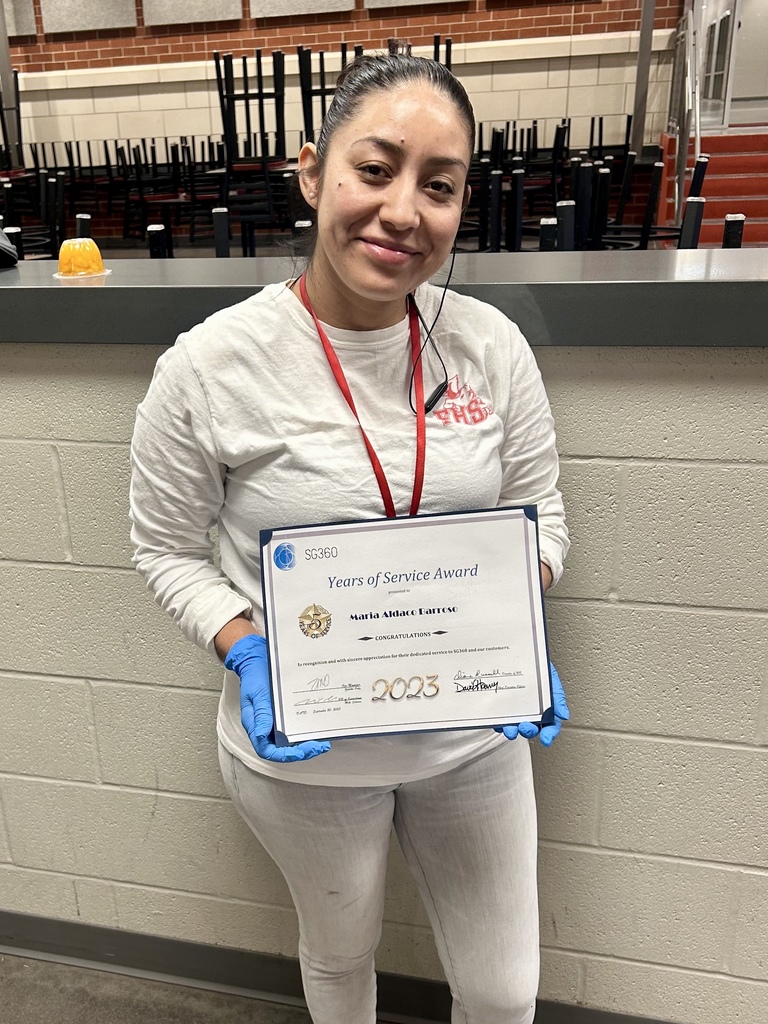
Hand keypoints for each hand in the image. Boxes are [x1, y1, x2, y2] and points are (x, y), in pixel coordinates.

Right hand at [224, 634, 330, 762]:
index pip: (268, 750)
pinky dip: (306, 729)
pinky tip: (317, 727)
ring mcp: (275, 720)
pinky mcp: (283, 713)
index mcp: (255, 725)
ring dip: (306, 743)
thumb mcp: (257, 693)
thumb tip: (263, 736)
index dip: (285, 756)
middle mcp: (265, 726)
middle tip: (321, 746)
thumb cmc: (254, 674)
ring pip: (290, 741)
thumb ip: (261, 714)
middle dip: (302, 751)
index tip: (302, 752)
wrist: (257, 657)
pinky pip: (295, 725)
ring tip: (323, 740)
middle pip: (282, 749)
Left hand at [494, 662, 569, 746]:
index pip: (551, 725)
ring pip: (514, 726)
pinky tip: (498, 722)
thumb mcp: (550, 678)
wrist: (519, 651)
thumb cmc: (537, 665)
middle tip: (525, 727)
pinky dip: (498, 723)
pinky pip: (499, 718)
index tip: (546, 739)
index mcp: (546, 707)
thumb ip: (557, 697)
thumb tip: (563, 715)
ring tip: (510, 729)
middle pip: (532, 728)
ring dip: (512, 731)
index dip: (550, 734)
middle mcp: (531, 711)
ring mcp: (515, 710)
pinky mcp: (501, 707)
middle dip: (528, 732)